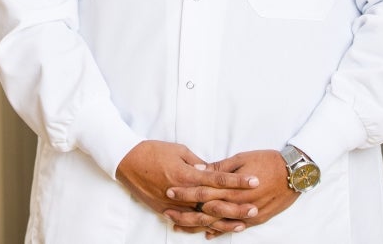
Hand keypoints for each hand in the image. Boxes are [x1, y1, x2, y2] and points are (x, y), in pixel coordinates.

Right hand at [115, 141, 259, 236]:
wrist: (127, 161)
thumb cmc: (153, 151)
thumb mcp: (178, 150)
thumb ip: (196, 162)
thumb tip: (210, 170)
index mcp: (187, 175)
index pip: (218, 180)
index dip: (238, 182)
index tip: (254, 181)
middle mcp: (182, 193)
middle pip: (214, 203)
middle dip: (236, 206)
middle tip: (255, 207)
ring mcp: (174, 205)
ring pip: (202, 218)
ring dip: (223, 222)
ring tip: (241, 224)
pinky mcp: (165, 211)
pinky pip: (186, 223)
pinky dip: (201, 228)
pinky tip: (214, 231)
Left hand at [164, 149, 296, 237]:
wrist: (294, 173)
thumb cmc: (267, 160)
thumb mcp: (241, 158)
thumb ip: (221, 168)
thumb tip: (201, 170)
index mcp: (232, 187)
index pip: (203, 191)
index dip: (185, 192)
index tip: (169, 192)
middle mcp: (237, 204)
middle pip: (206, 211)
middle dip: (186, 213)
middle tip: (167, 213)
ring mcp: (246, 215)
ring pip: (217, 224)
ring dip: (197, 225)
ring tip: (180, 226)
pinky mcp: (255, 220)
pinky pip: (233, 228)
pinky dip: (219, 231)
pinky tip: (207, 234)